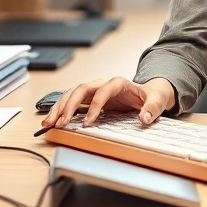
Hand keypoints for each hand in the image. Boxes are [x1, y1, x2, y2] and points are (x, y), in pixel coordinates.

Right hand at [42, 77, 174, 128]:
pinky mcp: (89, 98)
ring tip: (48, 123)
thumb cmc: (151, 96)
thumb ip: (152, 109)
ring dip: (59, 108)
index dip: (94, 106)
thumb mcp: (157, 101)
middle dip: (68, 106)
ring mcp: (94, 90)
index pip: (103, 91)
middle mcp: (103, 84)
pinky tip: (52, 121)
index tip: (88, 122)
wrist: (148, 93)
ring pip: (72, 94)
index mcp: (119, 83)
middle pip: (81, 89)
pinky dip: (60, 110)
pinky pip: (71, 101)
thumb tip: (144, 118)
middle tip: (60, 123)